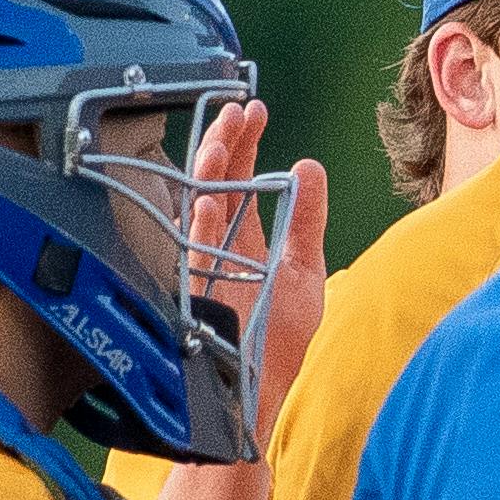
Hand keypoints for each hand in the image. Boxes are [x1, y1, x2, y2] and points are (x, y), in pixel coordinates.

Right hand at [189, 98, 327, 448]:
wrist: (263, 392)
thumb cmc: (283, 342)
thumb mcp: (305, 272)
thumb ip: (308, 219)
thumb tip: (310, 166)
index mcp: (246, 237)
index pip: (239, 176)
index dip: (243, 140)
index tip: (252, 107)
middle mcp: (219, 245)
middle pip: (213, 180)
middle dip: (222, 141)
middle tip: (236, 109)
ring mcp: (203, 263)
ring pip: (195, 203)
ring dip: (208, 171)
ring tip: (223, 138)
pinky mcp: (195, 289)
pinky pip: (189, 249)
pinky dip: (200, 222)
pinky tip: (210, 197)